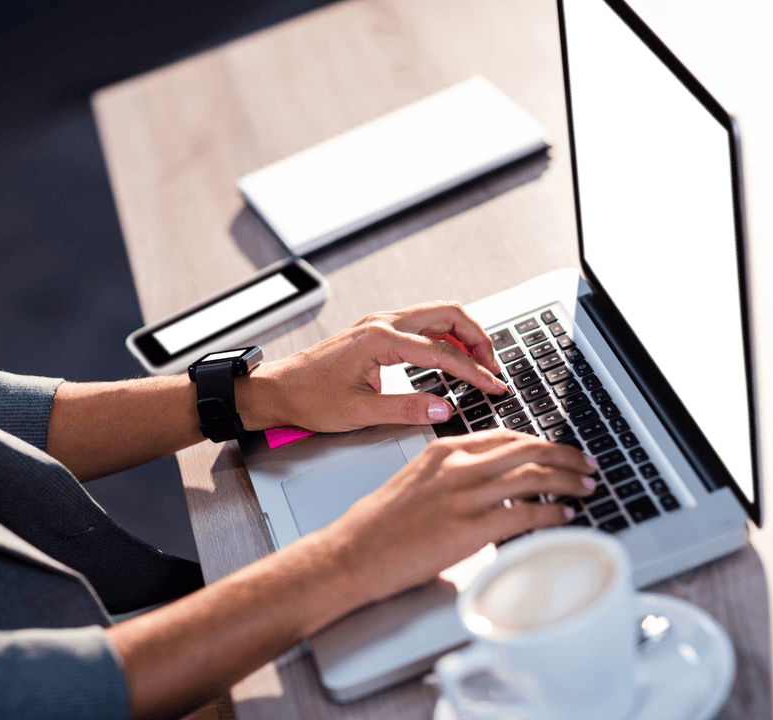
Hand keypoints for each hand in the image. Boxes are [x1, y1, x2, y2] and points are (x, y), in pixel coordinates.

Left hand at [238, 301, 506, 432]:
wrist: (277, 389)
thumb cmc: (308, 398)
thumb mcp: (359, 413)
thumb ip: (406, 410)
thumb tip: (444, 409)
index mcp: (380, 339)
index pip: (442, 352)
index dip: (474, 372)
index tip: (495, 387)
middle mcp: (382, 323)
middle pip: (448, 315)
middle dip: (479, 339)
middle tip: (495, 368)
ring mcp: (379, 323)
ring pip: (436, 316)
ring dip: (464, 336)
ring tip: (482, 364)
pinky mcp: (376, 331)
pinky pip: (422, 325)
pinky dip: (445, 337)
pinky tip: (454, 357)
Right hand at [321, 429, 598, 604]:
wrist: (352, 552)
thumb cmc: (377, 525)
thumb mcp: (416, 482)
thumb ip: (452, 475)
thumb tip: (486, 485)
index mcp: (444, 451)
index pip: (507, 437)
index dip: (541, 443)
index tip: (559, 451)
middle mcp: (457, 467)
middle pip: (528, 450)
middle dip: (565, 456)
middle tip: (585, 465)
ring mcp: (464, 497)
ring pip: (534, 476)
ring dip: (569, 481)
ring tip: (587, 487)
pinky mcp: (469, 529)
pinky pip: (525, 513)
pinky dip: (553, 512)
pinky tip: (565, 516)